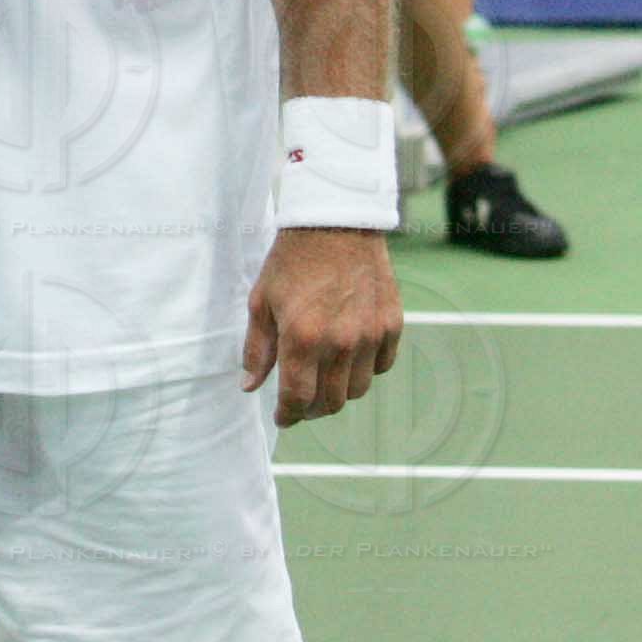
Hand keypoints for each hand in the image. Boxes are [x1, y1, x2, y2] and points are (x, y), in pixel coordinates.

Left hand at [241, 226, 401, 426]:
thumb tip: (250, 387)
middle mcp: (340, 343)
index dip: (288, 415)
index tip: (281, 417)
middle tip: (299, 402)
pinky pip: (380, 366)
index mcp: (303, 338)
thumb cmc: (291, 261)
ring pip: (357, 389)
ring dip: (337, 392)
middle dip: (311, 409)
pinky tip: (348, 359)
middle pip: (330, 401)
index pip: (298, 398)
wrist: (334, 224)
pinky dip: (364, 370)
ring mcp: (370, 335)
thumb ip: (257, 348)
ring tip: (321, 380)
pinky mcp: (391, 325)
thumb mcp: (261, 301)